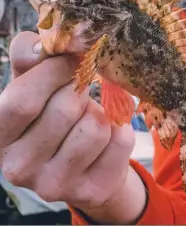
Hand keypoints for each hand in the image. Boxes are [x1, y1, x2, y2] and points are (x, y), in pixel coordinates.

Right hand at [0, 31, 145, 223]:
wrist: (83, 162)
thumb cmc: (52, 112)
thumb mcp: (33, 83)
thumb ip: (32, 57)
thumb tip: (45, 41)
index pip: (23, 100)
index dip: (53, 72)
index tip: (73, 58)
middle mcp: (18, 167)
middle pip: (66, 109)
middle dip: (82, 89)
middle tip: (82, 90)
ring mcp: (54, 185)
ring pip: (95, 126)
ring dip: (101, 111)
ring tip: (91, 115)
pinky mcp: (90, 191)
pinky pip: (119, 142)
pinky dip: (121, 129)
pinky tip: (107, 135)